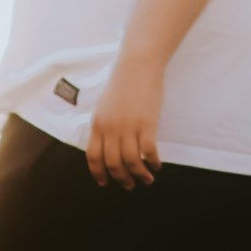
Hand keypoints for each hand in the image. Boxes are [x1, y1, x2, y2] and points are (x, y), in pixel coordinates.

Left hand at [86, 56, 162, 187]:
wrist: (137, 64)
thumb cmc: (123, 82)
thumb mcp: (105, 105)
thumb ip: (104, 125)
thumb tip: (107, 145)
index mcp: (98, 124)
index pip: (93, 157)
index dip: (98, 173)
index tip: (104, 182)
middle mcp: (111, 128)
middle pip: (113, 163)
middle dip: (121, 179)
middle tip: (129, 185)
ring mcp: (129, 127)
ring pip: (132, 162)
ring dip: (139, 175)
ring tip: (146, 179)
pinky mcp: (147, 124)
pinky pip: (149, 151)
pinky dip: (153, 162)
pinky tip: (156, 165)